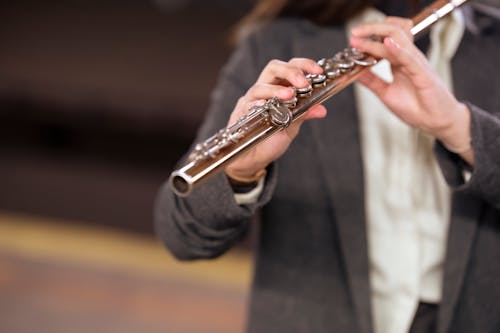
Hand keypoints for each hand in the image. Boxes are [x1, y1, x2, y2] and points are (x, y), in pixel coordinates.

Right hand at [225, 58, 326, 179]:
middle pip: (273, 68)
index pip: (290, 66)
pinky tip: (265, 107)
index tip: (318, 72)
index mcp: (279, 88)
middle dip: (289, 71)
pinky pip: (247, 105)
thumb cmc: (270, 138)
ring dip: (275, 90)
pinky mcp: (240, 114)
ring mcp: (251, 101)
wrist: (253, 158)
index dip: (304, 65)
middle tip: (302, 83)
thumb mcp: (291, 126)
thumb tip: (321, 109)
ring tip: (289, 96)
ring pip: (259, 87)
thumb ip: (303, 114)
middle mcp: (264, 90)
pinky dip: (257, 104)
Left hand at [349, 17, 473, 163]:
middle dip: (371, 29)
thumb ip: (372, 81)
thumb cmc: (417, 107)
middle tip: (354, 33)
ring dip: (379, 35)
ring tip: (362, 35)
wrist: (438, 122)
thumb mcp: (386, 93)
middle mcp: (408, 58)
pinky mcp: (423, 74)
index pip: (385, 39)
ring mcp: (417, 64)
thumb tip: (355, 72)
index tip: (352, 38)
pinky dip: (398, 50)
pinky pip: (409, 59)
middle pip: (391, 32)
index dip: (368, 35)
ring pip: (399, 40)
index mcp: (400, 61)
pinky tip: (387, 44)